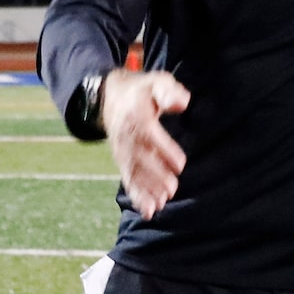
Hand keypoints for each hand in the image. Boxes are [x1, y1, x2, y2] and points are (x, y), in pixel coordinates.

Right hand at [101, 69, 189, 218]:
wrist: (111, 97)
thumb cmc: (143, 90)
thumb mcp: (157, 81)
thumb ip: (169, 91)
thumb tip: (183, 103)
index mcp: (136, 114)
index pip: (148, 133)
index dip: (164, 149)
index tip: (180, 164)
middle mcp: (126, 135)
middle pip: (140, 157)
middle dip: (155, 175)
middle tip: (172, 189)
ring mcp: (122, 150)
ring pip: (134, 172)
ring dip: (147, 189)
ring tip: (161, 204)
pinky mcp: (122, 161)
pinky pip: (128, 179)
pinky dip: (138, 196)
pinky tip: (149, 211)